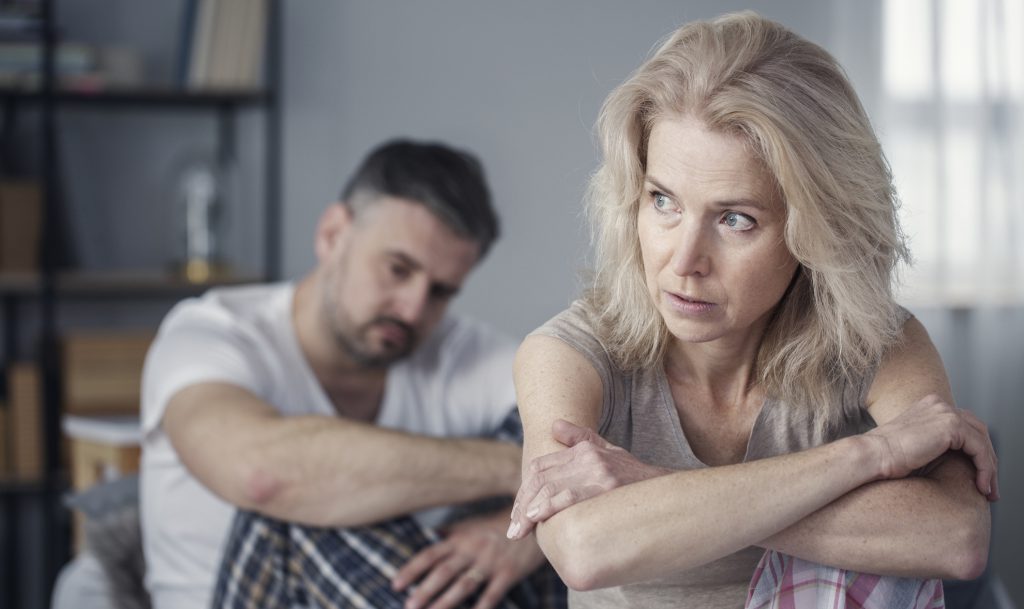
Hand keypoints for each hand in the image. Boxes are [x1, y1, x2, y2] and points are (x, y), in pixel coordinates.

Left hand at [392, 512, 545, 608]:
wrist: (533, 519)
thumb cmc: (498, 525)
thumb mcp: (472, 524)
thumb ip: (451, 532)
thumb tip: (429, 535)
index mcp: (460, 539)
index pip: (430, 554)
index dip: (412, 570)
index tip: (395, 584)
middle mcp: (472, 549)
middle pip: (444, 571)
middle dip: (425, 589)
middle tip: (408, 605)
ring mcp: (491, 562)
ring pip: (465, 584)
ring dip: (446, 601)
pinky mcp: (509, 573)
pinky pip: (493, 594)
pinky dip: (482, 607)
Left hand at [506, 419, 671, 539]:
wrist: (670, 489)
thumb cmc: (636, 475)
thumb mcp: (609, 450)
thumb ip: (579, 437)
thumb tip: (553, 425)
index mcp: (584, 450)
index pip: (541, 467)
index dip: (525, 490)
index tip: (518, 512)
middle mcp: (588, 457)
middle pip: (541, 478)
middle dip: (522, 504)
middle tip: (514, 529)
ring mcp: (598, 472)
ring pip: (551, 488)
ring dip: (530, 510)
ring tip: (520, 529)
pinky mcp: (606, 488)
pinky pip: (570, 497)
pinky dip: (549, 507)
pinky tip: (537, 520)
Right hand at [865, 394, 998, 499]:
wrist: (873, 454)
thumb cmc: (885, 456)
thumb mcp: (915, 445)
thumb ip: (934, 443)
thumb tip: (955, 462)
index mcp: (930, 405)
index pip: (964, 425)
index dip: (975, 451)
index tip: (978, 475)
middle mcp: (939, 404)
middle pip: (978, 431)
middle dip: (987, 460)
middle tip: (989, 486)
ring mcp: (946, 412)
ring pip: (982, 441)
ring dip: (989, 468)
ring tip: (988, 490)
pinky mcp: (951, 426)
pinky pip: (980, 449)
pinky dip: (985, 469)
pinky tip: (982, 485)